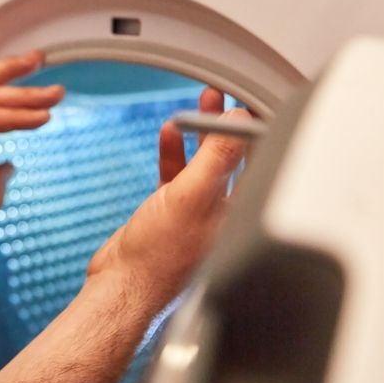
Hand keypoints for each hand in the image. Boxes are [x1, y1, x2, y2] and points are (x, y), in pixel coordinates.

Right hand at [87, 88, 248, 305]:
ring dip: (201, 132)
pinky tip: (168, 135)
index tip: (251, 101)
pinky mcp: (171, 214)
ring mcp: (197, 213)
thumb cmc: (159, 258)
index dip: (257, 128)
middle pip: (235, 157)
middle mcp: (225, 213)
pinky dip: (174, 153)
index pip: (262, 161)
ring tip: (202, 102)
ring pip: (206, 162)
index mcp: (241, 213)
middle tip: (226, 96)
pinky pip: (177, 175)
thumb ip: (217, 157)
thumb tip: (238, 120)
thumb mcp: (192, 197)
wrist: (122, 286)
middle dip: (229, 124)